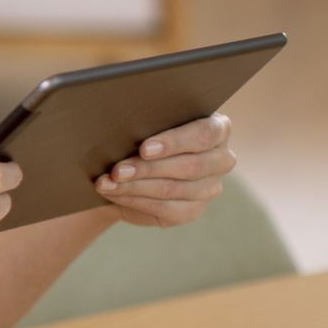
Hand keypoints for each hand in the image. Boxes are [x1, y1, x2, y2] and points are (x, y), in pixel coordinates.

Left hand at [95, 113, 235, 227]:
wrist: (134, 166)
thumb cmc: (143, 133)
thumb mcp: (147, 121)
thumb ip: (147, 117)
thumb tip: (122, 118)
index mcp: (217, 128)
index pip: (205, 134)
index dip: (174, 142)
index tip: (144, 148)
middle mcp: (221, 159)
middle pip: (190, 166)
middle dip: (148, 168)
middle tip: (117, 170)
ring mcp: (209, 188)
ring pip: (173, 189)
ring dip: (135, 186)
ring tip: (106, 182)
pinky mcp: (193, 210)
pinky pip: (165, 208)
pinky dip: (134, 200)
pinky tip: (113, 193)